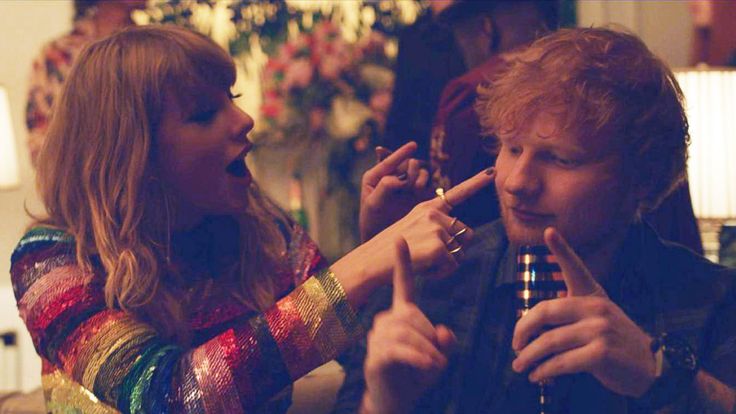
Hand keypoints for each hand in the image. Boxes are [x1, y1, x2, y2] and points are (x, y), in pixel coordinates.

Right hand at [332, 167, 493, 306]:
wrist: (372, 261)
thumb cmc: (391, 249)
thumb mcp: (412, 229)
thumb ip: (436, 227)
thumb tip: (462, 237)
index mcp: (428, 207)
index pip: (457, 192)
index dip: (477, 182)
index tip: (492, 170)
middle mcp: (434, 214)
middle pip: (466, 234)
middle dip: (456, 249)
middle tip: (433, 258)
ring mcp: (437, 229)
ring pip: (460, 252)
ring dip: (448, 264)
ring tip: (425, 263)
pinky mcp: (439, 247)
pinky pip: (452, 266)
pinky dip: (441, 273)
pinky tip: (424, 270)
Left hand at [360, 142, 432, 241]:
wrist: (382, 240)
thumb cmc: (372, 222)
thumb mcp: (373, 204)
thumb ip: (384, 186)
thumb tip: (401, 179)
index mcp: (375, 176)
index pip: (389, 160)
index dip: (401, 152)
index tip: (413, 145)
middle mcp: (391, 177)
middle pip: (407, 163)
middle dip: (411, 170)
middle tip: (410, 184)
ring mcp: (405, 186)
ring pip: (419, 171)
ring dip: (419, 177)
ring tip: (416, 189)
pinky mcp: (417, 195)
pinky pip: (426, 183)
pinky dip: (425, 184)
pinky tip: (421, 191)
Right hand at [362, 238, 455, 413]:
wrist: (395, 400)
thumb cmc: (416, 374)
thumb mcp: (439, 356)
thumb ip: (445, 343)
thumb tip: (445, 333)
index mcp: (401, 314)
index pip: (402, 284)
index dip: (402, 262)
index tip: (400, 238)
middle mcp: (386, 321)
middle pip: (411, 315)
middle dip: (430, 335)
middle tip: (440, 356)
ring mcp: (377, 339)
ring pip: (405, 332)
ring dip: (427, 349)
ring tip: (436, 365)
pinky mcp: (374, 357)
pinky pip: (398, 350)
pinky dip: (418, 357)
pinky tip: (428, 366)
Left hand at [511, 227, 656, 396]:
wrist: (651, 368)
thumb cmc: (615, 343)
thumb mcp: (596, 321)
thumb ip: (568, 317)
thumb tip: (530, 327)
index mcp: (593, 296)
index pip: (575, 269)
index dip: (562, 249)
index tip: (549, 232)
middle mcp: (596, 308)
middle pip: (545, 312)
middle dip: (523, 329)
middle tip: (515, 345)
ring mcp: (600, 330)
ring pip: (550, 341)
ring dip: (529, 357)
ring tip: (520, 366)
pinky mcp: (602, 354)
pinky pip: (561, 362)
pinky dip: (545, 371)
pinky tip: (538, 376)